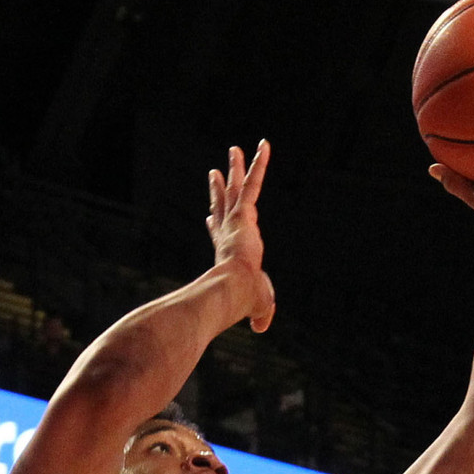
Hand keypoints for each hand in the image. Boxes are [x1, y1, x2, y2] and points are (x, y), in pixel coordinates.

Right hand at [206, 141, 275, 332]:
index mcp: (227, 253)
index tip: (209, 216)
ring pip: (235, 188)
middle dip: (219, 189)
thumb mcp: (257, 308)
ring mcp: (235, 222)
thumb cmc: (242, 302)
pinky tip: (264, 145)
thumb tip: (262, 328)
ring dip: (236, 168)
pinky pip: (254, 182)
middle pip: (222, 206)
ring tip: (234, 149)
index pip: (218, 235)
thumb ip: (261, 315)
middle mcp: (227, 234)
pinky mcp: (245, 213)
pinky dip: (259, 164)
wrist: (231, 291)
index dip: (214, 225)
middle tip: (214, 173)